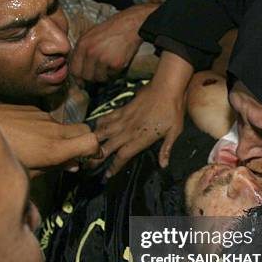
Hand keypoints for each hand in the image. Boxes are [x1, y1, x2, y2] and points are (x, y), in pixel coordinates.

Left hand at [0, 104, 99, 175]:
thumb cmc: (1, 156)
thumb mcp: (29, 172)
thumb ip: (55, 168)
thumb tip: (74, 166)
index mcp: (54, 149)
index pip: (92, 142)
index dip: (95, 151)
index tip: (90, 159)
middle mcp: (53, 130)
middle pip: (85, 130)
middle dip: (85, 141)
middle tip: (74, 154)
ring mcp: (42, 116)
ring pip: (65, 125)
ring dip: (63, 136)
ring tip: (43, 148)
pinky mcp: (31, 108)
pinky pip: (48, 118)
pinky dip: (45, 128)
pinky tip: (27, 137)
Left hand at [71, 5, 156, 82]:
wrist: (130, 25)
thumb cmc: (111, 30)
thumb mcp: (91, 34)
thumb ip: (82, 50)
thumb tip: (79, 68)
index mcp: (82, 44)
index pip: (74, 69)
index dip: (78, 78)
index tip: (82, 82)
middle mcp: (90, 52)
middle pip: (86, 76)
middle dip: (92, 79)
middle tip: (98, 76)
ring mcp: (102, 59)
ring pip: (99, 78)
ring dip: (104, 76)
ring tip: (109, 67)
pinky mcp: (115, 64)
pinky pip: (112, 76)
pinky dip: (115, 73)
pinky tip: (117, 63)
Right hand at [94, 52, 192, 175]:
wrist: (166, 86)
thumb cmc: (173, 110)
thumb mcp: (175, 131)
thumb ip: (166, 149)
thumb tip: (164, 165)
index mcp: (141, 138)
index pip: (123, 155)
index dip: (114, 166)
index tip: (108, 175)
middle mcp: (129, 130)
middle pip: (109, 146)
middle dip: (98, 157)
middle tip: (89, 165)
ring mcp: (124, 118)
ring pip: (104, 132)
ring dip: (94, 140)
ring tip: (86, 148)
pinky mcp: (123, 108)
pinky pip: (107, 117)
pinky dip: (100, 123)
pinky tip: (95, 127)